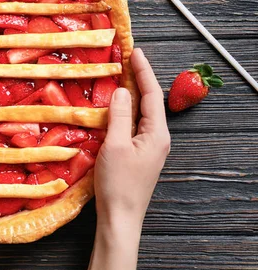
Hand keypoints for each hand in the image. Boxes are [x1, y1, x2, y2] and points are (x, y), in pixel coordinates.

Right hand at [84, 48, 170, 269]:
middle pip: (148, 102)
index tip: (135, 51)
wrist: (120, 217)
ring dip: (129, 95)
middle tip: (124, 59)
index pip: (152, 94)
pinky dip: (123, 112)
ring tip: (117, 77)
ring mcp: (148, 147)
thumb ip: (119, 115)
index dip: (143, 71)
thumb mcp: (115, 145)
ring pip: (139, 113)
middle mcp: (157, 138)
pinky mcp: (138, 155)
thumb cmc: (118, 183)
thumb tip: (122, 90)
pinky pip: (132, 125)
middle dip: (137, 79)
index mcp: (157, 133)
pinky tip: (112, 108)